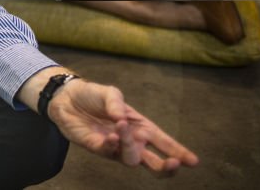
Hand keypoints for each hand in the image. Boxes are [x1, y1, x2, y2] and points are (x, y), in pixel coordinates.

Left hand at [49, 79, 198, 175]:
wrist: (67, 98)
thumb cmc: (93, 95)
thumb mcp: (110, 93)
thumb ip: (117, 103)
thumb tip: (121, 119)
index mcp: (141, 127)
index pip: (164, 142)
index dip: (179, 151)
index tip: (193, 161)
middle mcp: (132, 141)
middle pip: (154, 163)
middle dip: (166, 167)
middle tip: (173, 163)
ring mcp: (116, 147)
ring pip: (133, 160)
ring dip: (130, 146)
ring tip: (120, 128)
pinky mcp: (99, 149)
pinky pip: (111, 153)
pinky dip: (113, 146)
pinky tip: (112, 135)